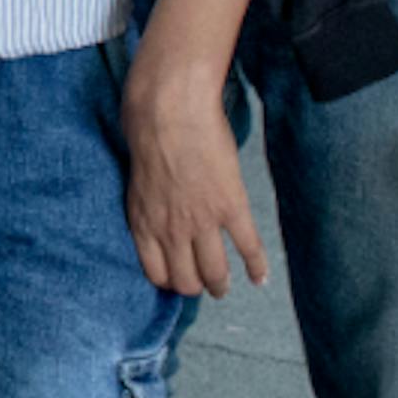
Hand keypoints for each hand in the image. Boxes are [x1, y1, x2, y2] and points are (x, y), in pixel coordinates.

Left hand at [120, 41, 270, 296]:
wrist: (170, 110)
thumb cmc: (147, 130)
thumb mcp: (137, 177)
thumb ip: (148, 201)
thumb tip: (158, 206)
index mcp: (143, 222)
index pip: (155, 272)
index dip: (168, 281)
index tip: (176, 280)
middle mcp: (171, 231)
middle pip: (186, 281)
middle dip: (195, 287)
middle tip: (204, 285)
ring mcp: (202, 222)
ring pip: (215, 273)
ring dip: (221, 285)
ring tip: (224, 288)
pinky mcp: (231, 207)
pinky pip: (248, 247)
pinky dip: (256, 266)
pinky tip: (259, 277)